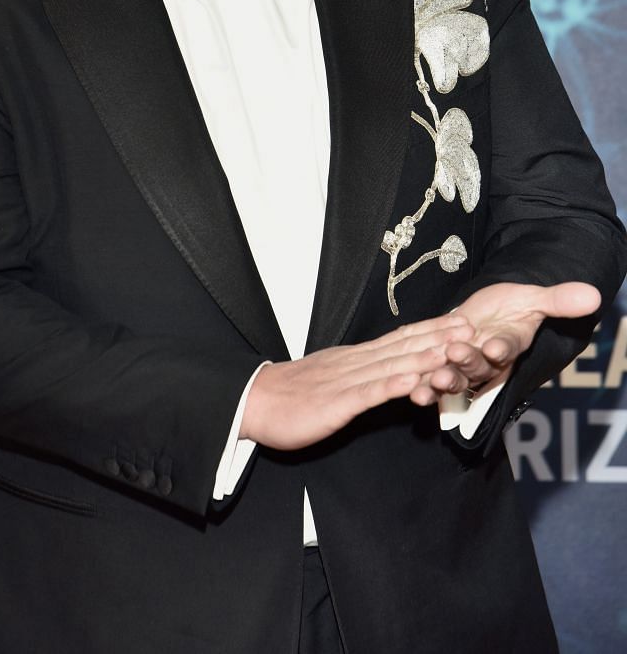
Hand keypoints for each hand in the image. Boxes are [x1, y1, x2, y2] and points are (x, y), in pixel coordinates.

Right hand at [240, 314, 473, 448]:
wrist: (254, 401)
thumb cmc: (291, 396)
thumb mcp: (331, 379)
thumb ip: (359, 375)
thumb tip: (387, 370)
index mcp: (354, 358)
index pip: (398, 339)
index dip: (430, 330)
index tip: (458, 322)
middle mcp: (354, 363)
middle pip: (402, 346)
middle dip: (438, 337)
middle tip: (470, 327)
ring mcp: (346, 381)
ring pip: (391, 365)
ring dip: (424, 356)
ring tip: (453, 348)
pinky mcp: (336, 403)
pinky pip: (368, 393)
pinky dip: (392, 384)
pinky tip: (413, 379)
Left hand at [410, 280, 600, 405]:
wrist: (487, 312)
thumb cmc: (512, 305)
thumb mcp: (533, 297)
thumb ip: (558, 300)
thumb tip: (594, 294)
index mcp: (509, 344)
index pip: (507, 348)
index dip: (501, 348)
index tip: (496, 347)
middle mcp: (488, 362)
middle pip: (478, 367)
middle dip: (467, 364)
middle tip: (456, 356)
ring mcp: (465, 367)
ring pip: (456, 378)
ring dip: (445, 380)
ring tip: (434, 379)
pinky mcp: (443, 366)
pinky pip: (434, 379)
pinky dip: (424, 386)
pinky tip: (413, 391)